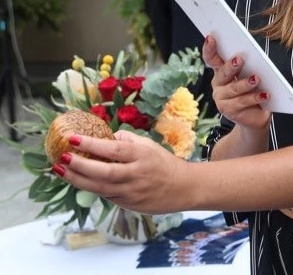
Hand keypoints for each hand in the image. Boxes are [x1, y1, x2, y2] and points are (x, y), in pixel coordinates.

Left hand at [53, 131, 191, 214]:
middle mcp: (136, 174)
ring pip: (99, 187)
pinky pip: (105, 195)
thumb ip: (127, 141)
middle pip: (102, 172)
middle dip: (79, 165)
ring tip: (60, 170)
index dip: (91, 144)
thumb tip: (104, 137)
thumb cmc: (164, 163)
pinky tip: (77, 179)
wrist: (184, 188)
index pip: (113, 150)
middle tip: (62, 157)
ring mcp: (131, 192)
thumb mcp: (149, 146)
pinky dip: (89, 187)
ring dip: (76, 179)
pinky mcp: (128, 204)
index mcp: (142, 155)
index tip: (73, 138)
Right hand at [202, 35, 270, 129]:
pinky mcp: (229, 112)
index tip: (210, 37)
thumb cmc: (253, 92)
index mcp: (221, 72)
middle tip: (240, 59)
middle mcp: (218, 85)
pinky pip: (242, 102)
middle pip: (223, 73)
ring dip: (246, 83)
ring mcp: (222, 99)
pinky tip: (265, 95)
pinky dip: (255, 98)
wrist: (255, 117)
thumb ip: (248, 65)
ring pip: (234, 89)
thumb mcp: (250, 76)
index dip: (209, 48)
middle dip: (231, 66)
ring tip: (257, 79)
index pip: (211, 59)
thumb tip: (252, 53)